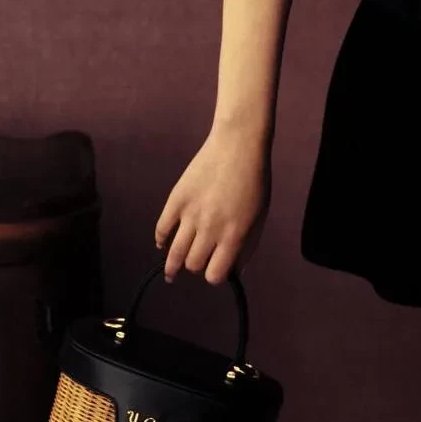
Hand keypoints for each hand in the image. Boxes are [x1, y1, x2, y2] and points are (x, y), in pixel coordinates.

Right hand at [153, 127, 271, 285]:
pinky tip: (164, 244)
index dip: (215, 276)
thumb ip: (248, 246)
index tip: (215, 271)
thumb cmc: (255, 180)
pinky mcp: (176, 199)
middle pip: (194, 265)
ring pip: (174, 254)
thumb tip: (236, 272)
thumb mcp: (259, 215)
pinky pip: (161, 229)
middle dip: (197, 266)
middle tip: (198, 261)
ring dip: (172, 266)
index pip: (216, 274)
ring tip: (171, 273)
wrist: (238, 144)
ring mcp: (190, 214)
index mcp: (234, 234)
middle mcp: (210, 228)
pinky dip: (161, 240)